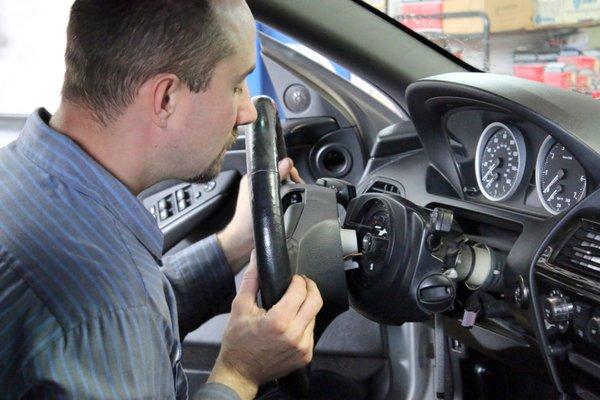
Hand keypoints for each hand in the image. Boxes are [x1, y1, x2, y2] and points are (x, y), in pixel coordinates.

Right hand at [208, 252, 322, 399]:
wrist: (240, 372)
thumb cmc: (238, 341)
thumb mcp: (240, 307)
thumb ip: (251, 280)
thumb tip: (256, 257)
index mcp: (279, 321)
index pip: (301, 290)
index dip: (298, 280)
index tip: (293, 278)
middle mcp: (295, 335)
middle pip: (316, 301)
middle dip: (310, 287)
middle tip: (301, 283)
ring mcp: (303, 347)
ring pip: (315, 316)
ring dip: (307, 306)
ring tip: (293, 304)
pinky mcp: (306, 355)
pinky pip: (311, 331)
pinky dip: (305, 323)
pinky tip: (292, 322)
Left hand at [217, 157, 302, 273]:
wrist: (243, 241)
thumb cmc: (248, 220)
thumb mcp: (264, 196)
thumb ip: (275, 177)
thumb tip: (287, 162)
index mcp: (253, 177)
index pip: (274, 165)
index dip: (287, 169)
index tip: (295, 178)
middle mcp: (258, 183)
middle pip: (280, 175)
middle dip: (291, 179)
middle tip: (299, 188)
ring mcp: (264, 194)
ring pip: (283, 185)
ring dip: (292, 188)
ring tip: (299, 195)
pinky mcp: (269, 204)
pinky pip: (282, 195)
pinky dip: (289, 196)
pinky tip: (294, 201)